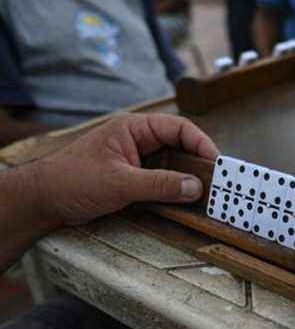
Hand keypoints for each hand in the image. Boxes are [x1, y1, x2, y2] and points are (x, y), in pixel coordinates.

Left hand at [36, 114, 218, 226]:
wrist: (42, 201)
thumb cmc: (71, 181)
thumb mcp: (120, 182)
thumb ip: (160, 184)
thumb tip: (194, 187)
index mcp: (134, 128)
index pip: (178, 128)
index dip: (201, 143)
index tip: (216, 162)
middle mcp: (138, 141)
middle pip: (179, 146)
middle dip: (198, 162)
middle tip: (218, 180)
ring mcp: (137, 161)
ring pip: (173, 165)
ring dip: (188, 179)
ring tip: (207, 193)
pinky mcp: (134, 180)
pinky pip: (162, 181)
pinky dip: (175, 190)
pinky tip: (185, 201)